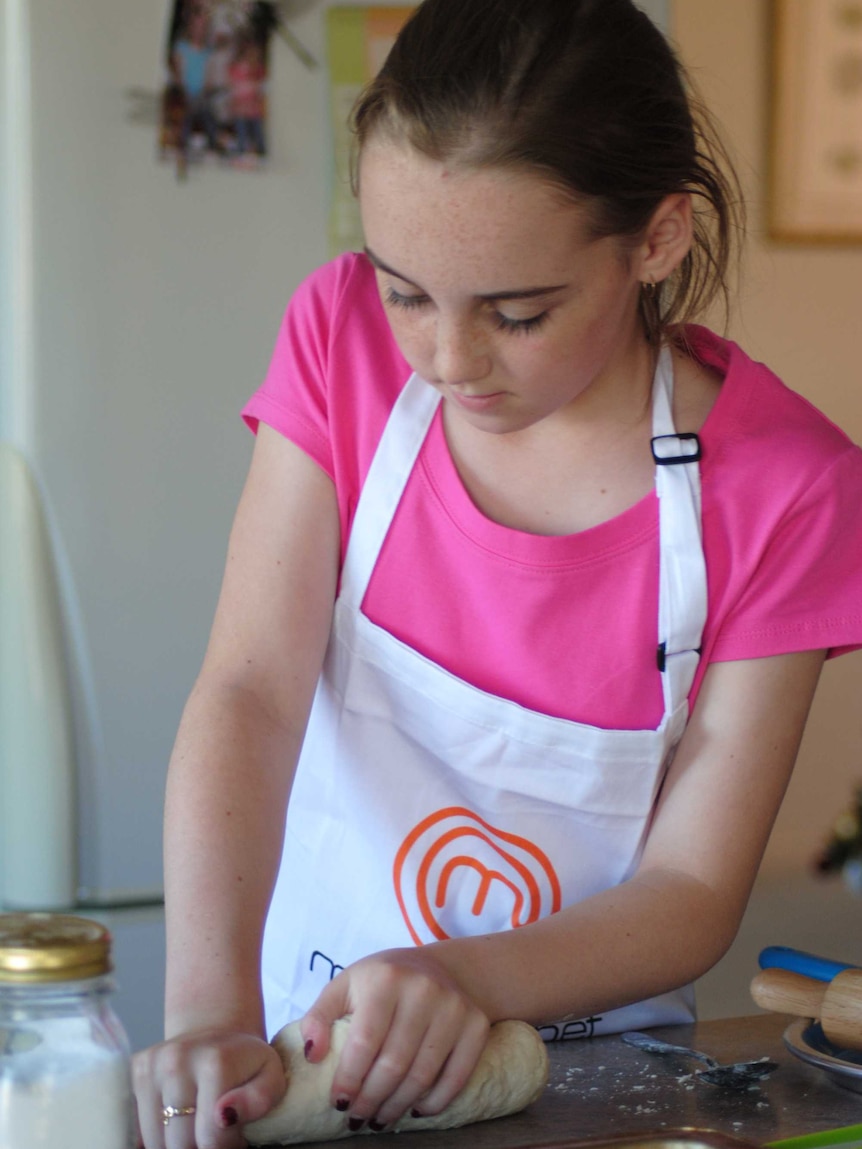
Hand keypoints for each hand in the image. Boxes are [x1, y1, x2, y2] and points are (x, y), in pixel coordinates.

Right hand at [132, 1028, 285, 1147]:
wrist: (215, 1034)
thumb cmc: (246, 1064)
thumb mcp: (271, 1077)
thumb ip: (259, 1099)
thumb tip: (224, 1115)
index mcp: (215, 1062)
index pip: (211, 1139)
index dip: (225, 1148)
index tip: (233, 1138)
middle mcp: (176, 1060)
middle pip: (180, 1143)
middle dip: (199, 1148)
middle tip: (214, 1133)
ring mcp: (151, 1065)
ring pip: (155, 1142)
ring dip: (176, 1144)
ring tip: (197, 1126)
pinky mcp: (135, 1071)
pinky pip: (137, 1128)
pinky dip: (156, 1136)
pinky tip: (174, 1124)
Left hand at [300, 948, 489, 1130]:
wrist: (440, 967)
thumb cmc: (383, 981)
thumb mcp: (345, 985)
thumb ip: (319, 1016)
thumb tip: (312, 1055)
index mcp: (385, 978)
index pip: (364, 1042)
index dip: (349, 1079)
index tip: (339, 1103)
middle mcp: (423, 989)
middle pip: (394, 1063)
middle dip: (371, 1099)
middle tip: (358, 1117)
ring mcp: (454, 1007)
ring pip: (423, 1074)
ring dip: (398, 1105)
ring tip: (380, 1118)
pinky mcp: (476, 1024)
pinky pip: (457, 1076)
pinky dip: (435, 1101)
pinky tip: (415, 1109)